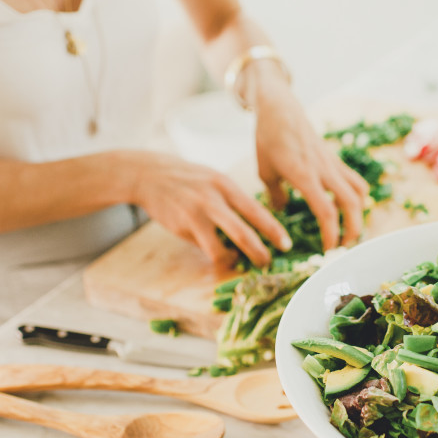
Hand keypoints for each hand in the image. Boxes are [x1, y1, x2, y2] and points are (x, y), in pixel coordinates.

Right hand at [122, 151, 289, 268]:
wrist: (150, 175)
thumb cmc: (189, 180)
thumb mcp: (215, 181)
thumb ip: (232, 201)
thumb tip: (254, 227)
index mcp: (227, 186)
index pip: (257, 211)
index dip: (274, 230)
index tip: (286, 245)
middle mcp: (214, 199)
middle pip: (244, 232)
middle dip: (260, 252)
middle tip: (268, 262)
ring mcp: (196, 214)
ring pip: (221, 248)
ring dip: (234, 259)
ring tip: (239, 261)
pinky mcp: (182, 226)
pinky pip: (204, 248)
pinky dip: (215, 254)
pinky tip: (217, 251)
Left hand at [252, 78, 368, 249]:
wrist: (280, 108)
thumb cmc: (268, 138)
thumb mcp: (264, 171)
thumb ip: (275, 195)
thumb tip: (282, 212)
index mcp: (304, 175)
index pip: (326, 210)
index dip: (332, 233)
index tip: (329, 250)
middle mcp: (324, 170)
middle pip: (352, 203)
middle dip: (353, 229)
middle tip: (344, 246)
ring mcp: (333, 164)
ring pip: (359, 191)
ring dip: (359, 213)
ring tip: (350, 230)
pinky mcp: (335, 160)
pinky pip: (354, 180)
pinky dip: (357, 197)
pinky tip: (347, 207)